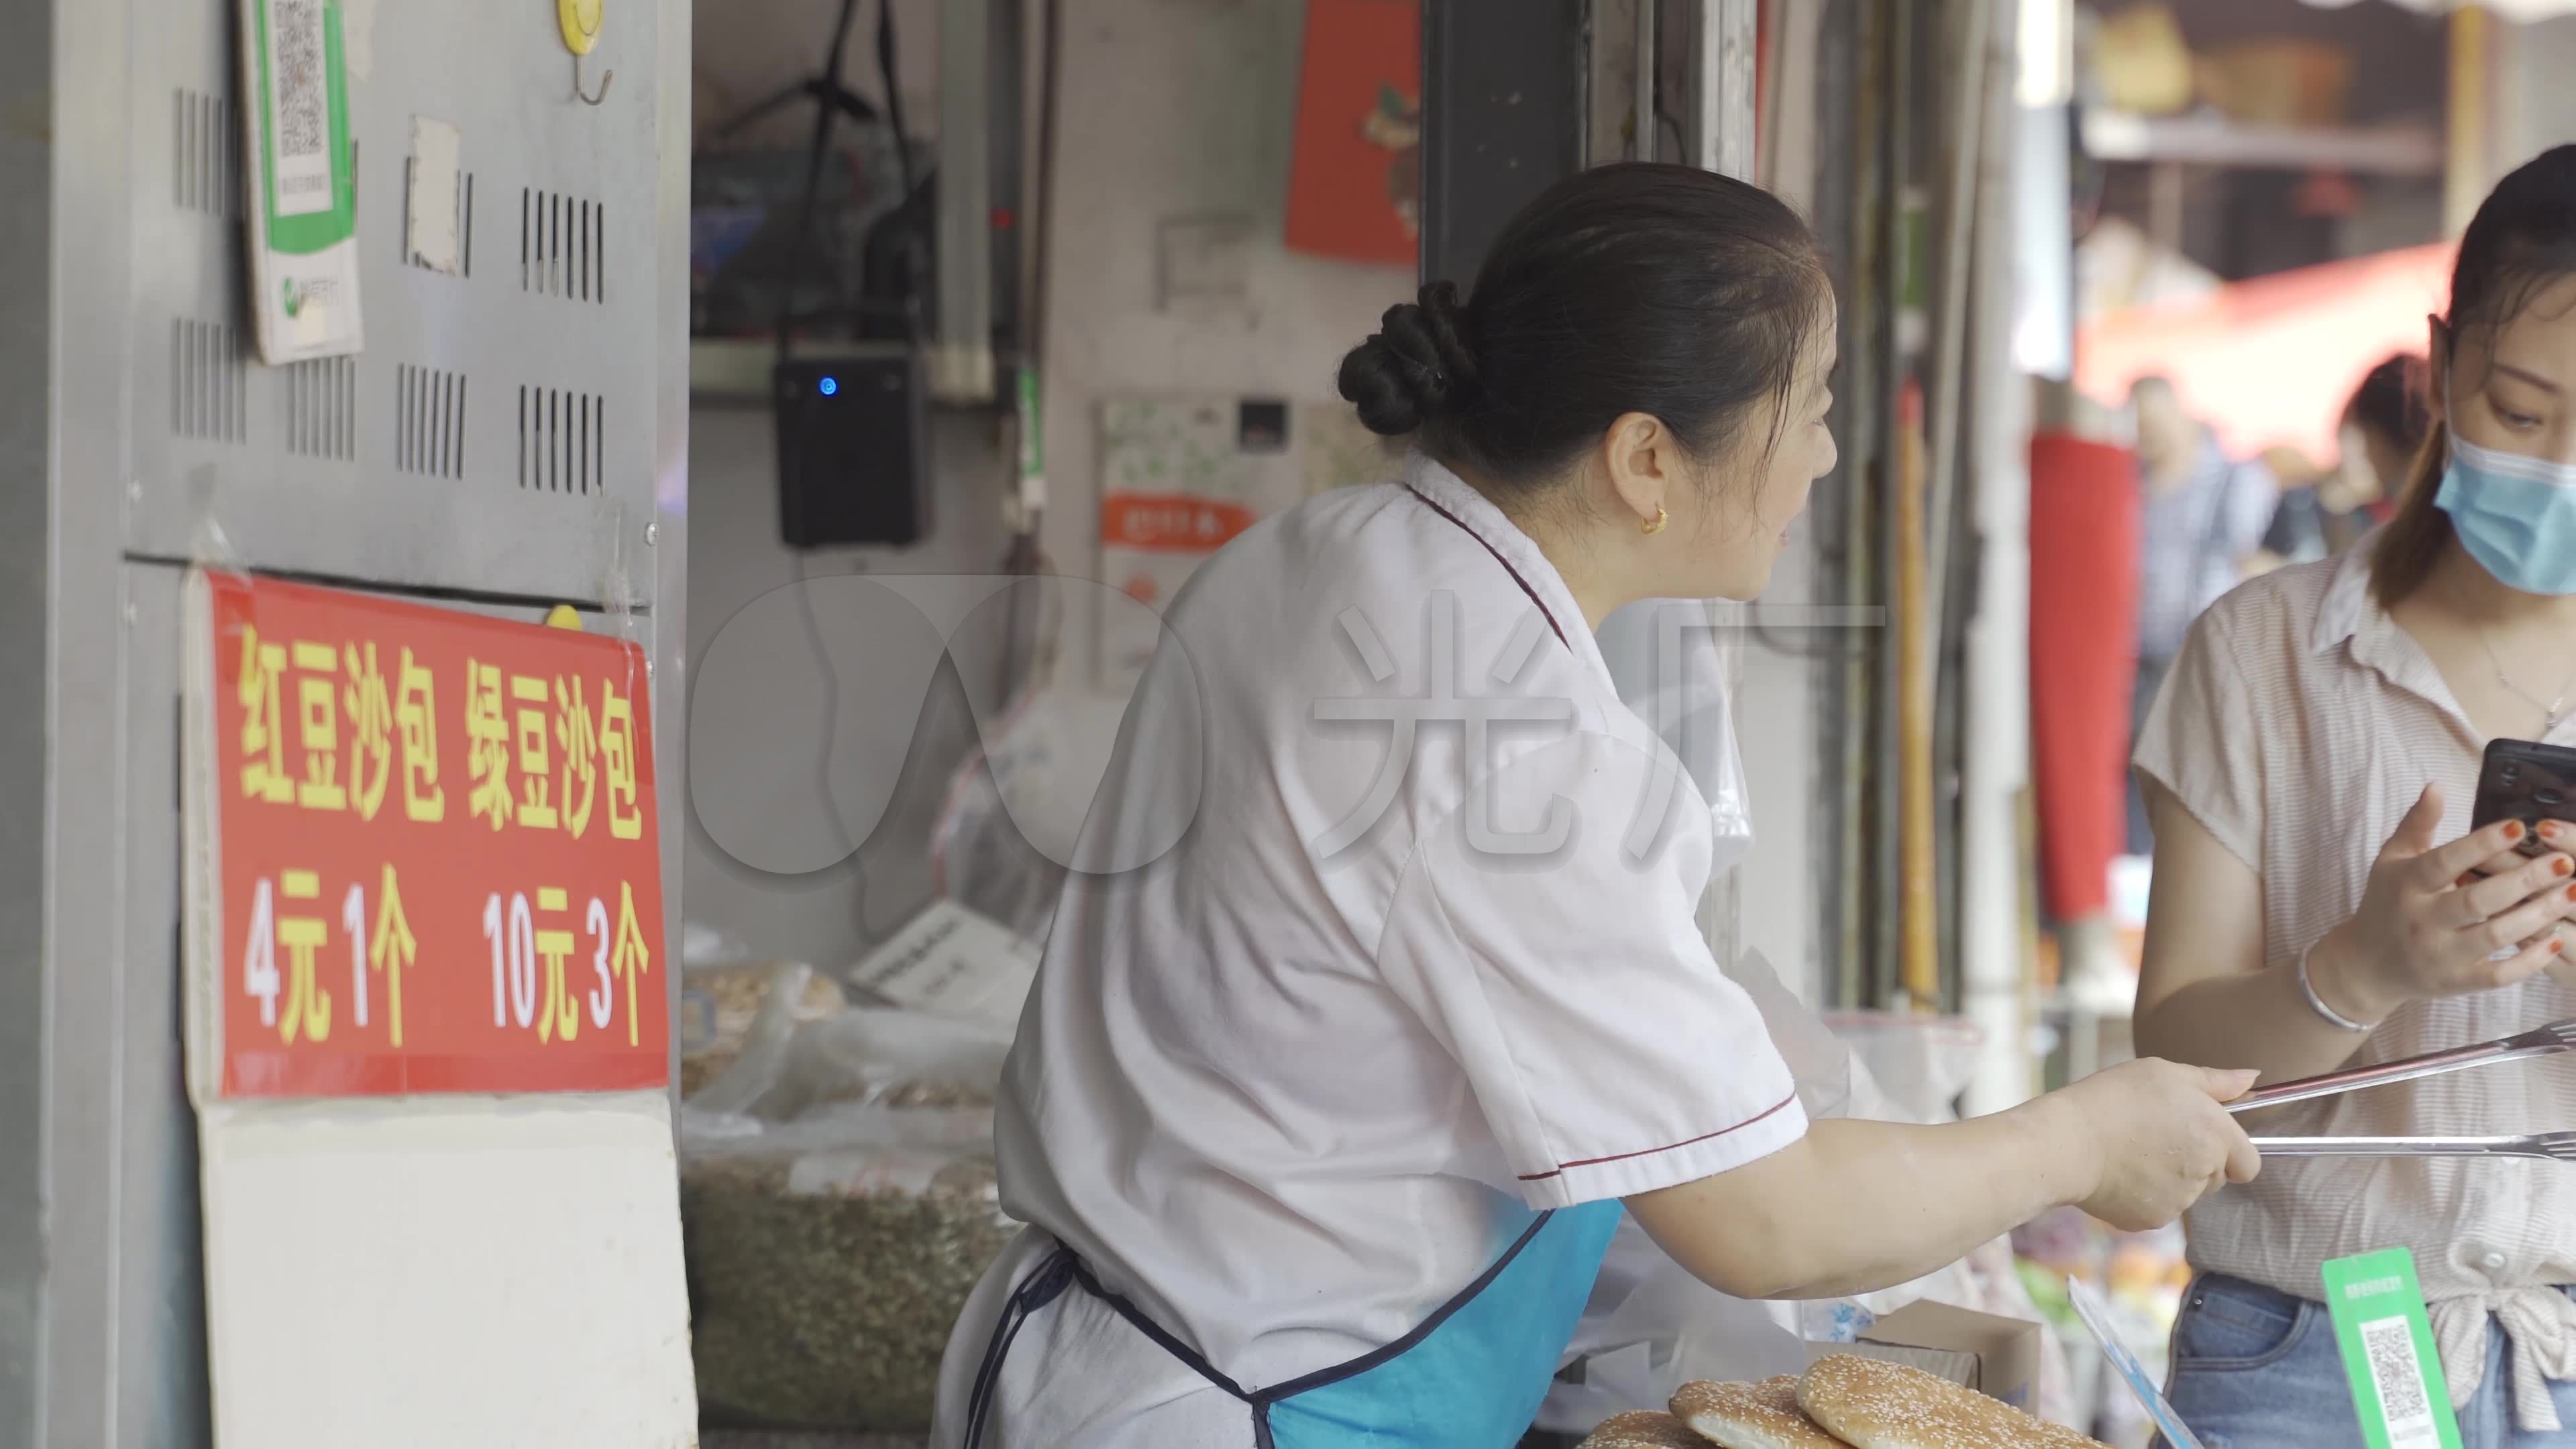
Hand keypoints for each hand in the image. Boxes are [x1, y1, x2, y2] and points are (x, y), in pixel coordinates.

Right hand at [2056, 1059, 2260, 1232]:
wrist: (2066, 1143)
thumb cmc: (2113, 1099)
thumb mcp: (2164, 1073)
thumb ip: (2215, 1081)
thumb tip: (2253, 1078)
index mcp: (2215, 1134)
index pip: (2249, 1163)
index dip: (2229, 1151)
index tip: (2200, 1137)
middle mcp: (2205, 1172)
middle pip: (2216, 1177)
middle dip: (2196, 1162)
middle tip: (2155, 1137)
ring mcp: (2179, 1201)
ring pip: (2186, 1194)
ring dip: (2169, 1177)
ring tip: (2131, 1152)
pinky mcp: (2152, 1220)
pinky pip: (2158, 1208)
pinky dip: (2143, 1194)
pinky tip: (2119, 1173)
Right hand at [2314, 785, 2575, 1021]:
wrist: (2367, 965)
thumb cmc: (2387, 902)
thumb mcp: (2393, 860)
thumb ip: (2417, 824)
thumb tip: (2437, 786)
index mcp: (2406, 884)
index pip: (2445, 861)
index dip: (2482, 844)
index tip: (2520, 827)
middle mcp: (2421, 920)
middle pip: (2477, 899)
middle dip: (2525, 879)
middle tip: (2565, 862)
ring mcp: (2439, 955)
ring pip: (2495, 935)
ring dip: (2538, 915)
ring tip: (2571, 893)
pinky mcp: (2455, 982)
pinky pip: (2498, 975)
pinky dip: (2529, 960)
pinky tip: (2557, 939)